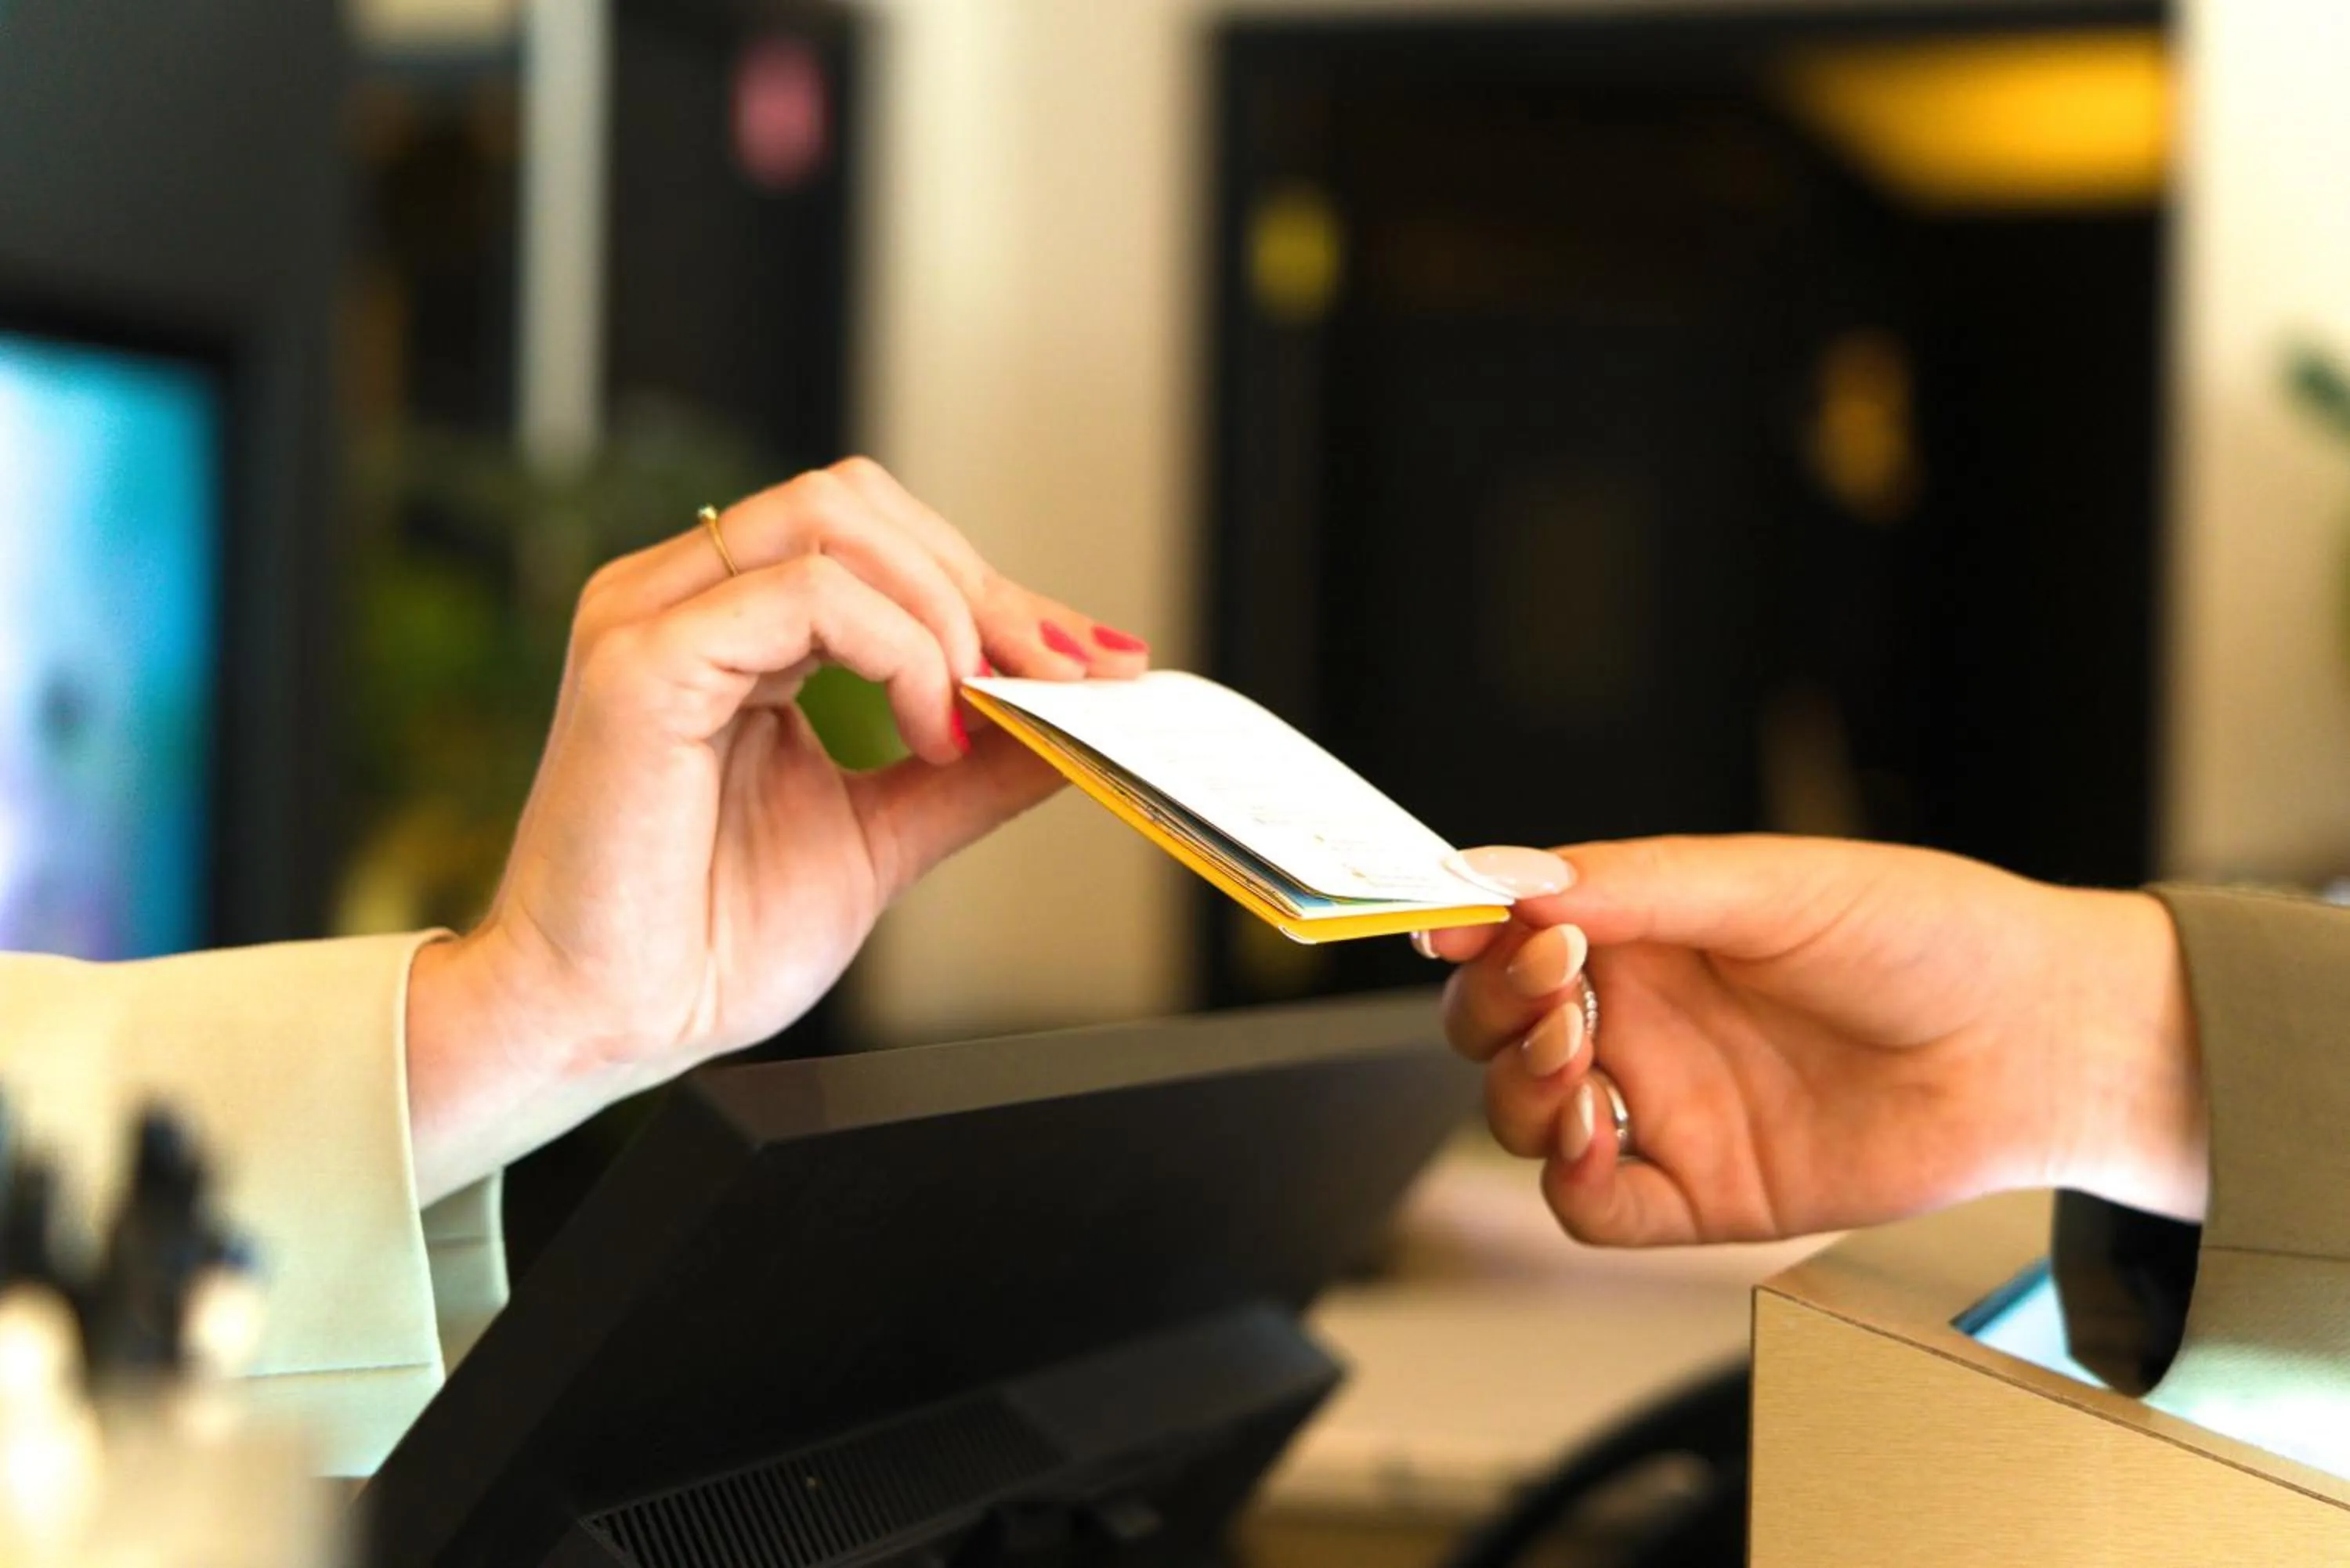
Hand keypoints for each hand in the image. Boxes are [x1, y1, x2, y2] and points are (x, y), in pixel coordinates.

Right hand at [403, 459, 1147, 1201]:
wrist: (605, 1030)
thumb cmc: (705, 941)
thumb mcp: (881, 834)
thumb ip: (970, 770)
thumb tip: (1074, 718)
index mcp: (722, 626)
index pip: (870, 541)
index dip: (988, 585)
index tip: (1093, 657)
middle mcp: (677, 599)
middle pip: (857, 502)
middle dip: (982, 584)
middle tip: (1065, 674)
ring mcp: (650, 618)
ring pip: (833, 518)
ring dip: (944, 607)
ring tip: (979, 708)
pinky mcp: (640, 661)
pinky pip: (804, 594)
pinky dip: (897, 650)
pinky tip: (926, 731)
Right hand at [1431, 836, 2203, 1245]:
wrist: (2043, 1043)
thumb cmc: (1932, 938)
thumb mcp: (1771, 884)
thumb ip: (1633, 883)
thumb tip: (1502, 871)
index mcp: (1645, 930)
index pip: (1508, 933)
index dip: (1464, 930)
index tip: (1450, 924)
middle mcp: (1641, 1019)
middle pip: (1493, 1029)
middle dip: (1490, 1008)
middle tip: (1548, 983)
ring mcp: (1666, 1108)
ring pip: (1523, 1116)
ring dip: (1518, 1089)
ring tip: (1574, 1057)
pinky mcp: (1702, 1193)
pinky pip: (1595, 1206)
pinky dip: (1569, 1179)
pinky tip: (1600, 1137)